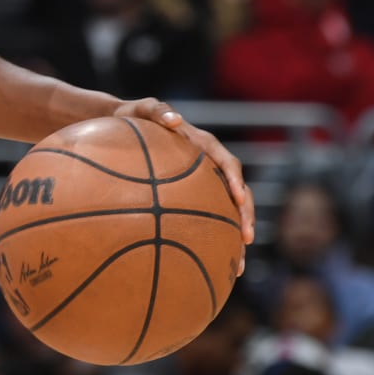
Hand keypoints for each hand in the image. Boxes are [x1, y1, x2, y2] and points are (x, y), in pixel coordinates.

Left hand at [114, 98, 256, 258]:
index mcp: (204, 145)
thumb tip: (174, 119)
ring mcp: (204, 182)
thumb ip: (158, 110)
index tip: (239, 198)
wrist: (125, 124)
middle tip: (247, 238)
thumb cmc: (135, 116)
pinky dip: (215, 240)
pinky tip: (212, 264)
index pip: (228, 163)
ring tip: (239, 266)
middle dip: (246, 215)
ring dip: (237, 236)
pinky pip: (210, 218)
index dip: (236, 180)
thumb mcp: (144, 108)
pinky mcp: (195, 195)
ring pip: (229, 211)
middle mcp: (210, 165)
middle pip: (238, 192)